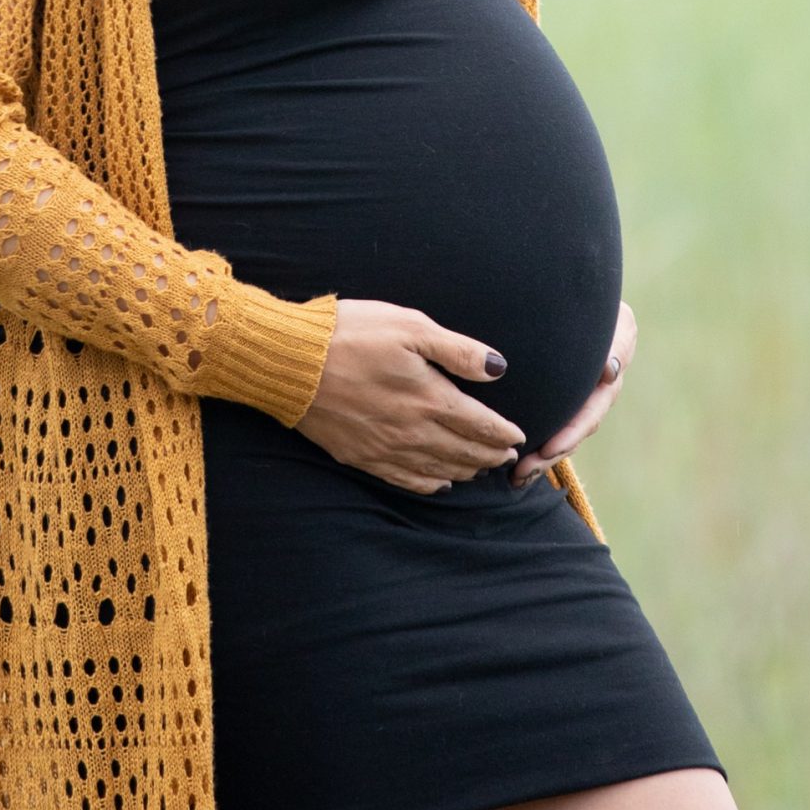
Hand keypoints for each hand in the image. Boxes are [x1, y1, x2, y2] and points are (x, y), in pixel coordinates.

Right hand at [294, 300, 527, 493]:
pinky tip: (438, 483)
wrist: (291, 361)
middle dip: (489, 454)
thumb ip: (457, 350)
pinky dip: (428, 484)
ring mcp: (386, 448)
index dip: (502, 432)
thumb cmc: (350, 334)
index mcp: (429, 398)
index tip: (517, 435)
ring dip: (465, 470)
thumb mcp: (409, 326)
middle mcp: (413, 431)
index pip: (479, 424)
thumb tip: (498, 368)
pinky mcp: (361, 456)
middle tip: (506, 455)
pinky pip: (405, 480)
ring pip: (438, 469)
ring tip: (480, 468)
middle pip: (463, 451)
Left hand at [510, 302, 636, 487]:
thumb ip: (615, 343)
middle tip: (526, 468)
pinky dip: (537, 447)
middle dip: (552, 452)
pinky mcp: (564, 399)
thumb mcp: (615, 319)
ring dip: (542, 457)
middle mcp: (599, 390)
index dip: (572, 431)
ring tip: (517, 475)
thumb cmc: (595, 302)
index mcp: (611, 373)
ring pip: (563, 434)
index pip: (592, 409)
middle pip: (576, 430)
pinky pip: (552, 427)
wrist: (580, 299)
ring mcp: (582, 396)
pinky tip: (515, 466)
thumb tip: (609, 372)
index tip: (550, 448)